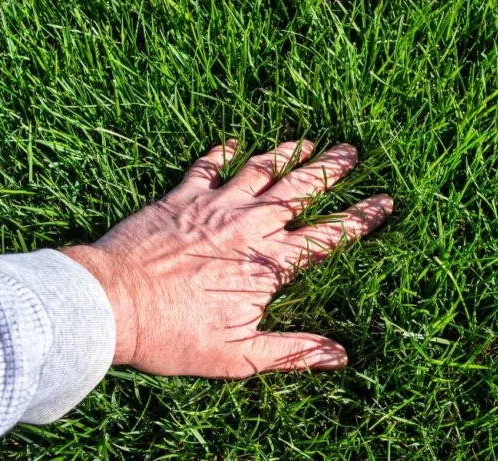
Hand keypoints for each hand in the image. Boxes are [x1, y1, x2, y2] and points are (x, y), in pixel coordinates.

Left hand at [63, 140, 392, 377]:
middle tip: (352, 152)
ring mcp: (214, 205)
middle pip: (300, 190)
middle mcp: (249, 225)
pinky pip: (207, 166)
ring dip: (288, 153)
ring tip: (309, 140)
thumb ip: (292, 352)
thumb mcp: (238, 356)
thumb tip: (340, 356)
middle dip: (331, 169)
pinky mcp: (180, 196)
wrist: (112, 303)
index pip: (328, 236)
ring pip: (261, 169)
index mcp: (268, 262)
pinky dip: (222, 152)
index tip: (385, 202)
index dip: (361, 219)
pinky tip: (232, 142)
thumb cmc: (173, 334)